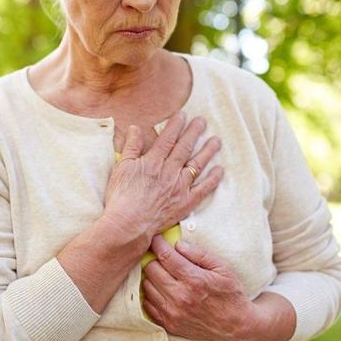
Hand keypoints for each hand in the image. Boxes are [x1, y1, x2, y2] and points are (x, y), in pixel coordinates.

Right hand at [102, 113, 222, 249]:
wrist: (128, 224)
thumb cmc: (120, 197)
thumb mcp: (121, 167)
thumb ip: (130, 146)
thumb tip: (135, 128)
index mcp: (153, 161)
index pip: (168, 139)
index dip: (176, 125)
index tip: (183, 115)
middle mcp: (169, 171)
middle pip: (185, 148)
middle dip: (194, 132)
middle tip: (202, 121)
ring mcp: (179, 187)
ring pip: (197, 165)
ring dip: (208, 151)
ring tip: (216, 140)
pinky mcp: (185, 203)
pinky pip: (203, 189)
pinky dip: (213, 179)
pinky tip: (220, 170)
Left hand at [141, 236, 256, 340]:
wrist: (235, 326)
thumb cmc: (230, 293)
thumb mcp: (222, 268)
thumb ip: (199, 254)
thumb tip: (178, 244)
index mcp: (194, 280)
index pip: (166, 256)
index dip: (158, 244)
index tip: (156, 239)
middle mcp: (181, 297)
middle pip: (151, 270)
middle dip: (155, 259)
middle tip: (162, 258)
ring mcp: (173, 312)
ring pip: (147, 287)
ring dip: (152, 277)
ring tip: (163, 274)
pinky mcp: (169, 324)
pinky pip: (147, 305)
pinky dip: (151, 295)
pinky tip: (162, 290)